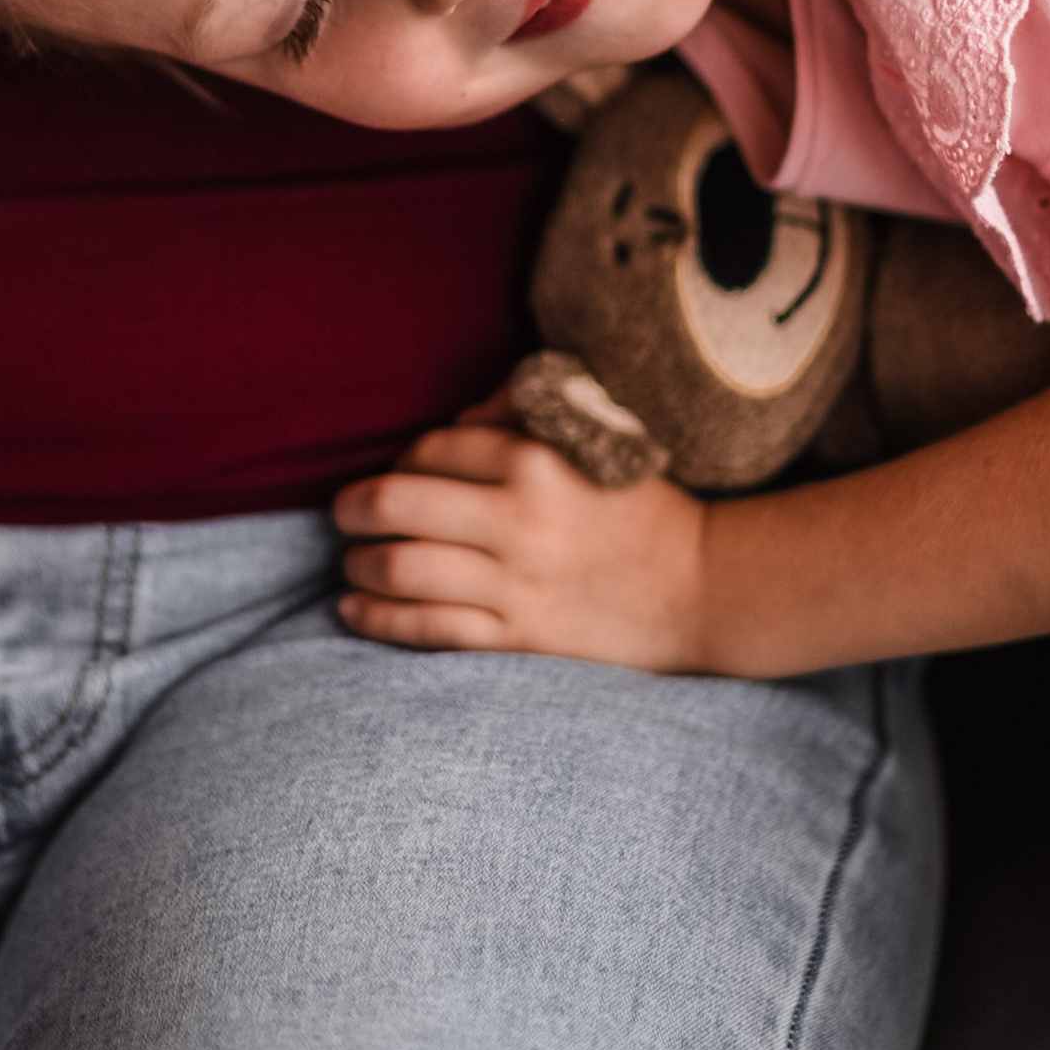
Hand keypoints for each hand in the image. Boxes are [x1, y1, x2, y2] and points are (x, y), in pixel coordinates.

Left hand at [334, 410, 712, 668]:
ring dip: (359, 563)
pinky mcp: (520, 636)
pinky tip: (354, 609)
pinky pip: (428, 628)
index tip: (399, 472)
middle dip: (354, 507)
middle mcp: (519, 519)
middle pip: (397, 504)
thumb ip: (525, 413)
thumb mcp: (597, 438)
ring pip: (402, 569)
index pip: (432, 448)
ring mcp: (516, 583)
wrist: (704, 588)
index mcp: (537, 459)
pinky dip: (377, 619)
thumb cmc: (644, 506)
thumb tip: (456, 419)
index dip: (402, 460)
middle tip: (345, 512)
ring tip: (354, 561)